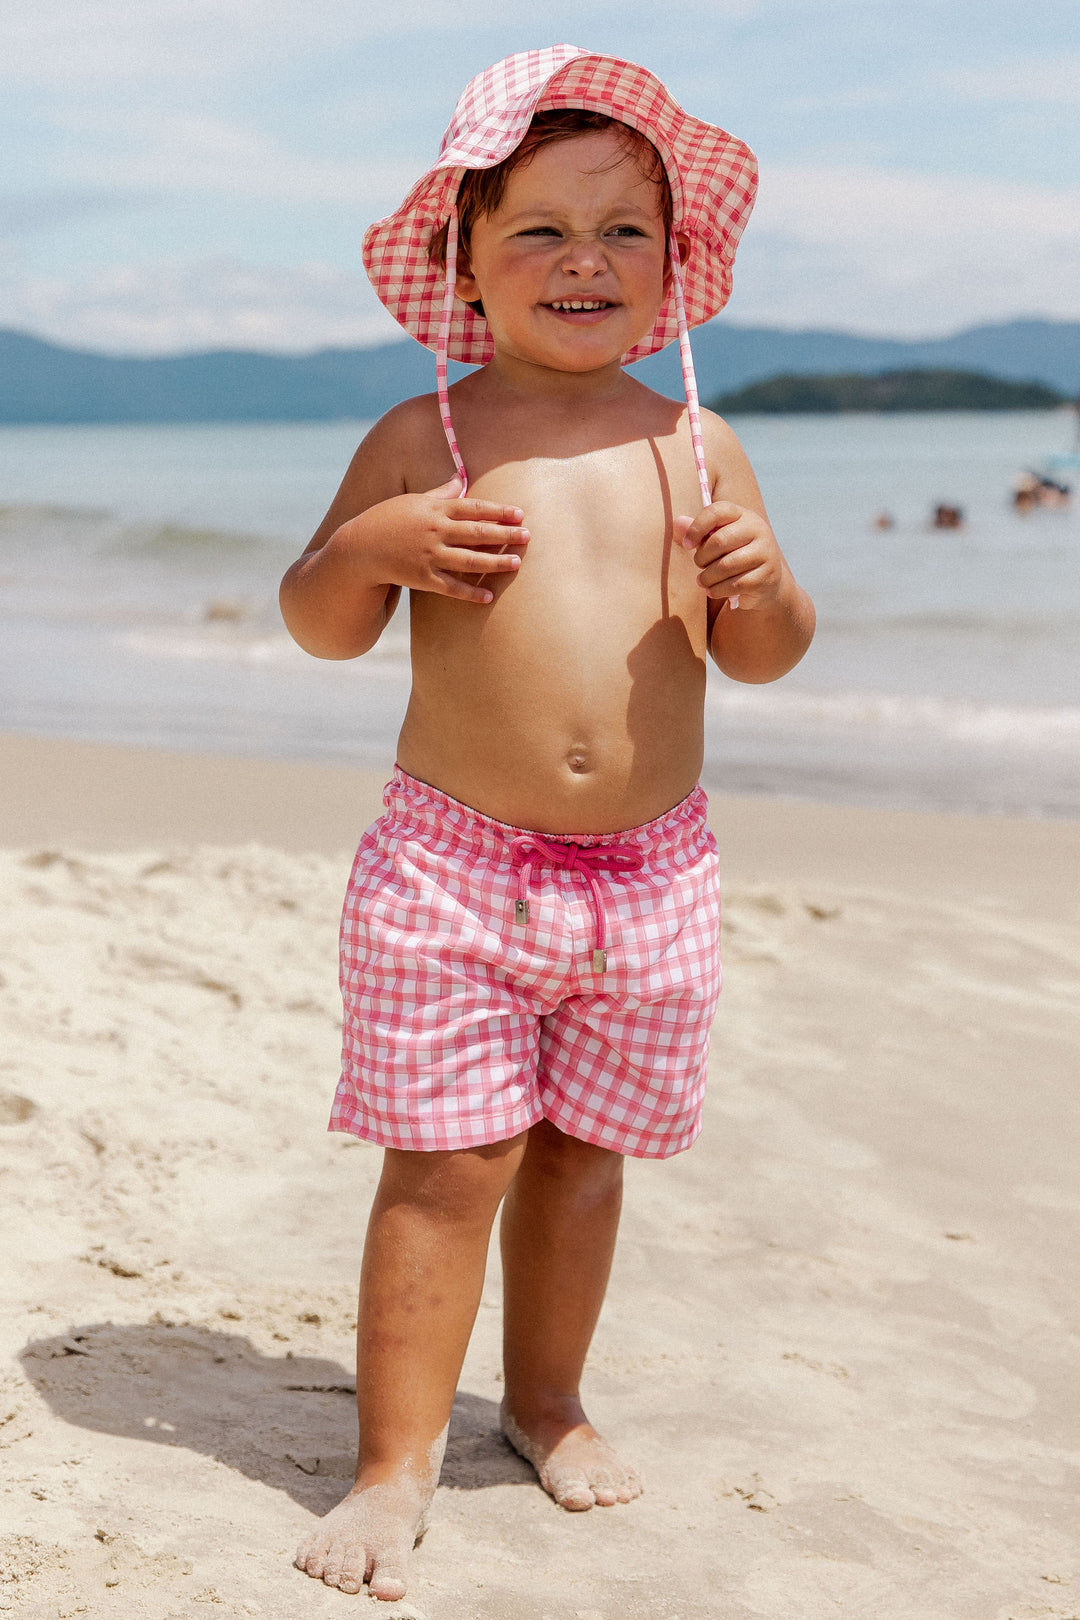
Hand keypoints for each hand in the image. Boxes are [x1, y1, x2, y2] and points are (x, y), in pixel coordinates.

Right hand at [349, 476, 528, 603]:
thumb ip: (441, 493)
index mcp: (434, 510)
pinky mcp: (422, 579)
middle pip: (477, 533)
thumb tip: (461, 478)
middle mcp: (435, 531)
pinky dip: (470, 593)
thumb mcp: (414, 501)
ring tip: (517, 562)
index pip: (473, 508)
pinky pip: (451, 587)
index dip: (498, 511)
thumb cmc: (387, 521)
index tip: (520, 514)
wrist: (359, 550)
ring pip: (469, 560)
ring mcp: (429, 556)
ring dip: (495, 562)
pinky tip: (488, 596)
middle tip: (528, 537)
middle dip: (505, 534)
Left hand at [675, 502, 782, 610]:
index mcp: (744, 516)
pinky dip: (717, 590)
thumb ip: (697, 533)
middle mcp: (758, 530)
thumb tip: (677, 522)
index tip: (686, 544)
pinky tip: (713, 590)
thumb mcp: (717, 541)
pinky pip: (734, 585)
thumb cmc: (734, 556)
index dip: (696, 527)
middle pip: (719, 541)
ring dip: (707, 577)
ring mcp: (765, 554)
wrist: (765, 582)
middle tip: (699, 565)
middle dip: (701, 557)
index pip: (717, 511)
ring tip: (703, 581)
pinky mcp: (766, 577)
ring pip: (726, 566)